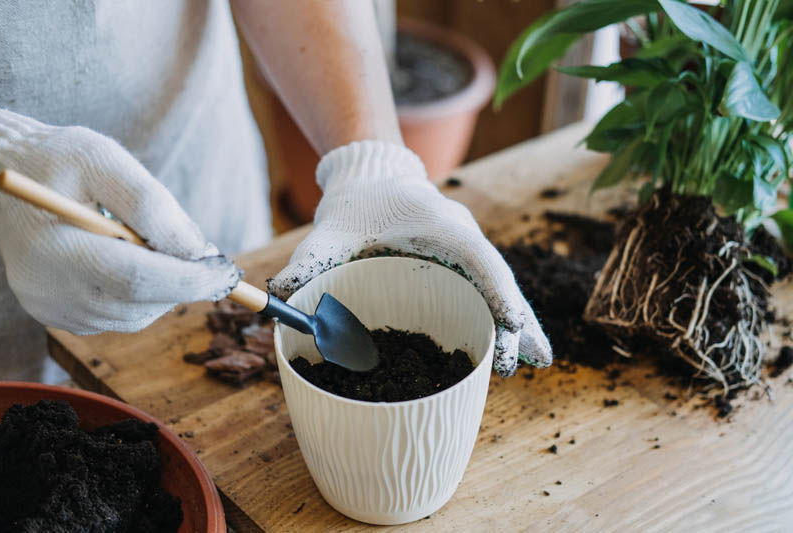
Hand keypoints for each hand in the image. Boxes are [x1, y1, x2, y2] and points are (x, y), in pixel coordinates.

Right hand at [0, 107, 240, 333]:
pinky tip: (137, 263)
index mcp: (52, 248)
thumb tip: (199, 251)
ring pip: (135, 316)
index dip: (188, 278)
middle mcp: (46, 289)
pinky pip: (120, 318)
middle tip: (216, 264)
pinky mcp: (58, 316)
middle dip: (187, 285)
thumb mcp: (106, 160)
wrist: (12, 176)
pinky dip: (144, 297)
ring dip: (167, 291)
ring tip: (164, 250)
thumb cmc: (60, 161)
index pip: (134, 279)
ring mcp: (50, 308)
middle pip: (138, 304)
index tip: (227, 269)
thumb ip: (153, 205)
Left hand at [268, 141, 550, 375]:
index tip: (510, 325)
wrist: (372, 180)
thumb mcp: (331, 230)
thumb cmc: (355, 204)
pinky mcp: (460, 266)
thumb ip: (309, 261)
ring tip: (540, 362)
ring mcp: (466, 252)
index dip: (495, 291)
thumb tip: (278, 296)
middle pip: (499, 279)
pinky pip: (487, 293)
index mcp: (439, 225)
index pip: (476, 258)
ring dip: (522, 324)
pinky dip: (503, 319)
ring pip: (501, 289)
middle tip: (533, 361)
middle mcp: (462, 237)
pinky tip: (514, 348)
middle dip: (518, 320)